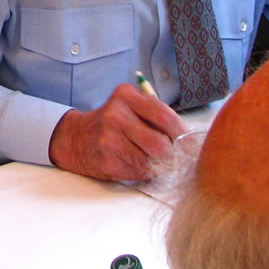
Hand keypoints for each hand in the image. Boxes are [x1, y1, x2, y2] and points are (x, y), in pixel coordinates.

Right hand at [48, 84, 183, 181]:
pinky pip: (140, 172)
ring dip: (159, 165)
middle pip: (161, 144)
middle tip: (175, 156)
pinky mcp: (108, 161)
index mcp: (127, 96)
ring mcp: (109, 140)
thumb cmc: (113, 123)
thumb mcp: (132, 107)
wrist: (77, 138)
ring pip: (152, 161)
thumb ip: (157, 117)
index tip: (191, 144)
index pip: (166, 118)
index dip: (183, 135)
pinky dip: (145, 171)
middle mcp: (116, 115)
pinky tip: (134, 163)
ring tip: (151, 158)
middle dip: (173, 154)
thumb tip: (189, 141)